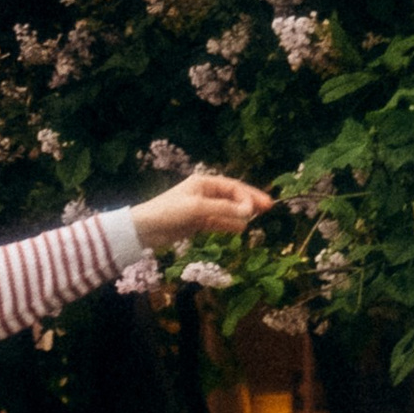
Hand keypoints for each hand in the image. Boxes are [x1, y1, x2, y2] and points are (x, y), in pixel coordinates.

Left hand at [129, 168, 275, 253]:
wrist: (144, 229)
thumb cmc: (168, 212)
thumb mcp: (197, 209)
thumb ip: (223, 210)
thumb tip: (248, 212)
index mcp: (203, 183)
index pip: (233, 187)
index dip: (250, 195)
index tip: (263, 206)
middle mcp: (204, 193)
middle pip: (232, 197)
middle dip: (250, 202)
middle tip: (269, 208)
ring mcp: (201, 208)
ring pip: (227, 210)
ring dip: (240, 215)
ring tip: (257, 220)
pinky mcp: (196, 222)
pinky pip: (218, 222)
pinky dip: (229, 225)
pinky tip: (241, 229)